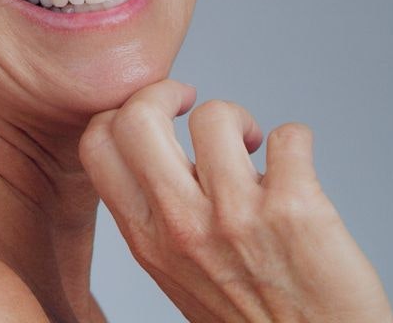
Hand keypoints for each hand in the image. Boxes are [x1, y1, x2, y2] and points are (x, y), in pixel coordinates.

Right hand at [80, 80, 392, 321]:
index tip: (151, 117)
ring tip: (253, 145)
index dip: (120, 113)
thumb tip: (165, 155)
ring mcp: (237, 216)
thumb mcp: (176, 273)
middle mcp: (181, 225)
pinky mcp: (296, 209)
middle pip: (137, 116)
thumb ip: (159, 218)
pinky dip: (296, 140)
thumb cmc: (250, 320)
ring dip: (238, 119)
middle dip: (163, 91)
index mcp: (145, 239)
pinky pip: (290, 136)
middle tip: (189, 104)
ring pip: (215, 115)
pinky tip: (296, 165)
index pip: (96, 144)